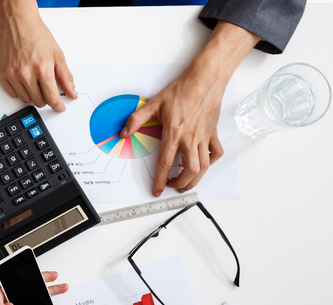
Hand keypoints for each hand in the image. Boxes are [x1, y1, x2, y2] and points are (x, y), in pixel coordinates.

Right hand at [0, 0, 77, 111]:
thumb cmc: (36, 35)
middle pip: (39, 101)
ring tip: (35, 81)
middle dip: (46, 98)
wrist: (17, 23)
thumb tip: (72, 92)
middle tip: (47, 88)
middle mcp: (26, 74)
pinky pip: (13, 94)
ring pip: (26, 100)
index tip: (60, 107)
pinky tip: (24, 80)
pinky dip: (20, 91)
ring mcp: (13, 75)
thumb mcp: (57, 54)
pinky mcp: (3, 75)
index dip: (58, 106)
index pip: (52, 98)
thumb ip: (66, 76)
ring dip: (33, 95)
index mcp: (42, 69)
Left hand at [120, 22, 259, 196]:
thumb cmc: (182, 89)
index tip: (157, 191)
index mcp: (174, 133)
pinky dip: (211, 162)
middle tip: (172, 185)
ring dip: (195, 179)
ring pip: (205, 166)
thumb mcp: (154, 103)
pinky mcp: (213, 132)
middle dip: (180, 184)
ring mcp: (204, 136)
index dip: (161, 180)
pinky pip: (215, 153)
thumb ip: (137, 119)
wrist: (205, 79)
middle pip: (190, 171)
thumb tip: (124, 132)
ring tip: (186, 183)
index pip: (166, 163)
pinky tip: (203, 164)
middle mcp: (191, 138)